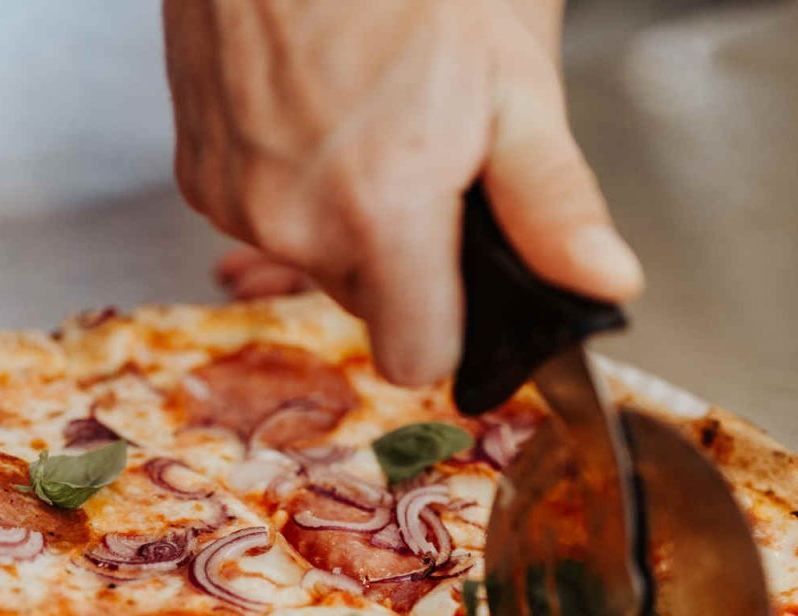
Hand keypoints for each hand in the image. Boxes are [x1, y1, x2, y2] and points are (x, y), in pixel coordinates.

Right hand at [165, 0, 643, 384]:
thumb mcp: (510, 77)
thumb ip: (550, 201)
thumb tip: (601, 283)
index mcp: (381, 212)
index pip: (418, 357)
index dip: (453, 325)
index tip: (466, 276)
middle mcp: (292, 223)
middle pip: (367, 304)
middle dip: (402, 253)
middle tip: (423, 154)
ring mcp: (234, 199)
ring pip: (311, 257)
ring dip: (342, 215)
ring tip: (365, 116)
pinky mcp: (196, 172)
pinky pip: (260, 216)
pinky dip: (291, 182)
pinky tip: (312, 110)